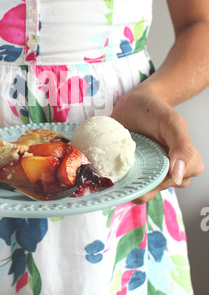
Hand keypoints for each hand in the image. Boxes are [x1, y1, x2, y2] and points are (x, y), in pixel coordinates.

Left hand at [111, 87, 203, 203]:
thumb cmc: (154, 109)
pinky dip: (118, 182)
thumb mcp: (171, 121)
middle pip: (156, 189)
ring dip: (127, 184)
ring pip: (140, 192)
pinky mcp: (130, 173)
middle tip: (127, 162)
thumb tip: (179, 176)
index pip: (178, 180)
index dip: (162, 176)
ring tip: (117, 166)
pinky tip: (110, 171)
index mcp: (184, 161)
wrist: (132, 102)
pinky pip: (126, 187)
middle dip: (140, 182)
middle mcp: (167, 171)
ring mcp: (147, 173)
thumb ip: (182, 146)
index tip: (147, 162)